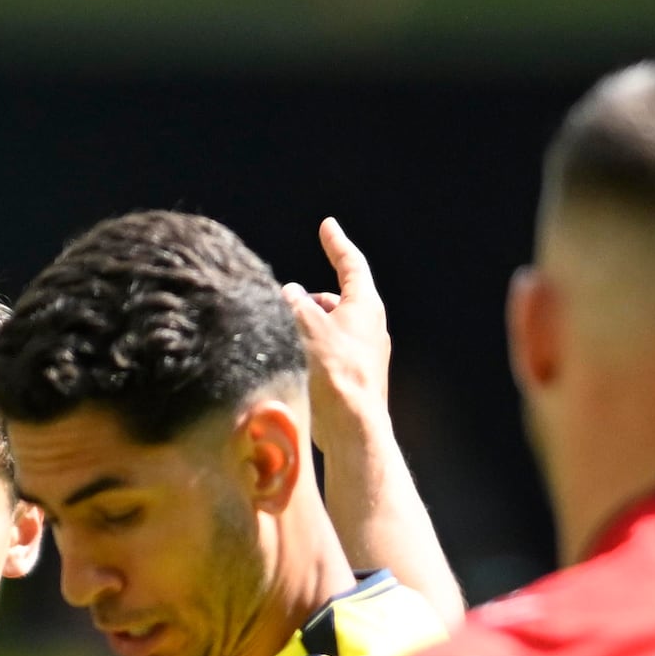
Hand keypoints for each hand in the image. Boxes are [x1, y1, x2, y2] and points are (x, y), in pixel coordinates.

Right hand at [291, 217, 395, 447]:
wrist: (353, 429)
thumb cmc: (334, 374)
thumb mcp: (307, 327)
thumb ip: (295, 303)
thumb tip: (290, 293)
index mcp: (365, 306)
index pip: (351, 264)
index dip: (336, 244)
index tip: (328, 227)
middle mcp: (370, 328)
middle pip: (337, 299)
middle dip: (310, 297)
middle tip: (286, 301)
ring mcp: (364, 355)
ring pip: (331, 328)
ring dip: (307, 327)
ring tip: (284, 337)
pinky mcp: (354, 380)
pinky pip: (330, 353)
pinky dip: (311, 349)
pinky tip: (293, 363)